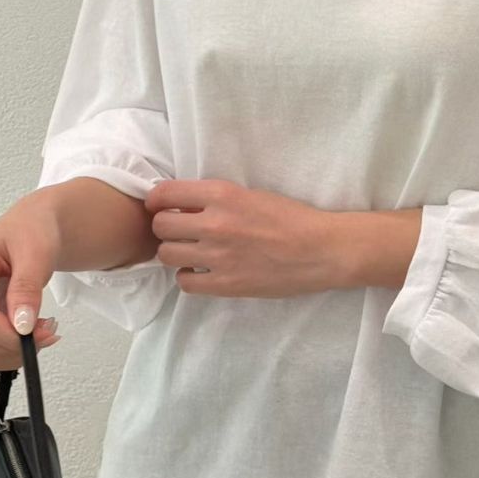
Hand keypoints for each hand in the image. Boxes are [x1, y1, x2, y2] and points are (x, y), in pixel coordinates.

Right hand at [0, 201, 63, 369]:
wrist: (32, 228)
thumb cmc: (31, 231)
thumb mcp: (36, 251)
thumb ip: (27, 287)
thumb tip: (21, 324)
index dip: (11, 336)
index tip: (42, 334)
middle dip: (14, 346)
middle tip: (48, 333)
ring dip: (13, 351)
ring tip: (42, 330)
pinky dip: (9, 350)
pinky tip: (29, 333)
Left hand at [144, 179, 337, 298]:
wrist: (321, 249)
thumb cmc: (292, 218)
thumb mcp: (251, 194)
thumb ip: (216, 200)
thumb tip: (184, 206)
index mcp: (222, 194)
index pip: (164, 194)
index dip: (157, 201)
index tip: (161, 207)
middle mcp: (214, 224)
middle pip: (160, 226)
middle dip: (165, 228)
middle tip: (180, 232)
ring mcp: (218, 256)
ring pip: (166, 255)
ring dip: (175, 253)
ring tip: (191, 253)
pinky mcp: (226, 284)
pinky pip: (185, 282)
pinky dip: (189, 277)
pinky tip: (203, 272)